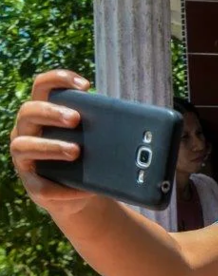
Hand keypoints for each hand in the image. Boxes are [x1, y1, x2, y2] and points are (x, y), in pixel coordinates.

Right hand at [9, 70, 96, 218]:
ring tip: (76, 151)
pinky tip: (81, 188)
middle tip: (76, 118)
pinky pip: (41, 185)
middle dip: (52, 112)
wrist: (79, 196)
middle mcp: (27, 131)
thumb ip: (102, 127)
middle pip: (29, 111)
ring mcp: (24, 157)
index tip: (85, 85)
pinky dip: (61, 188)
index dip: (58, 79)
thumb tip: (136, 123)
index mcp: (43, 113)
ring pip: (23, 145)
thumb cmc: (87, 158)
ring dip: (50, 146)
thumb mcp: (95, 140)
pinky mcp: (31, 184)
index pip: (42, 86)